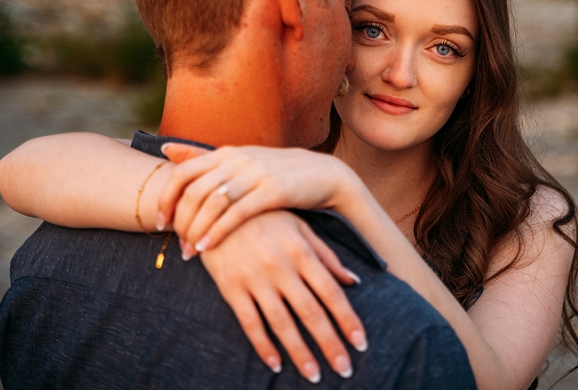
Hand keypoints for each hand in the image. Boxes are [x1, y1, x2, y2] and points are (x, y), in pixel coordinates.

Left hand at [159, 142, 351, 257]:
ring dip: (196, 230)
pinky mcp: (273, 191)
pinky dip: (218, 232)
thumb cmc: (275, 172)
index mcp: (226, 153)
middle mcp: (237, 160)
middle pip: (194, 190)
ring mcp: (255, 174)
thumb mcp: (239, 159)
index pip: (183, 173)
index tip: (161, 223)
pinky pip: (237, 213)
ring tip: (190, 252)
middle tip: (176, 244)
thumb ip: (203, 156)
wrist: (322, 175)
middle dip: (180, 221)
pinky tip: (208, 248)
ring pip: (212, 203)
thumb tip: (165, 148)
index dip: (166, 199)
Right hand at [200, 211, 367, 381]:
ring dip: (300, 353)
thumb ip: (326, 254)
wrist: (215, 205)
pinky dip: (263, 346)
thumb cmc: (265, 215)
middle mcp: (281, 267)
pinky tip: (276, 364)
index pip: (331, 293)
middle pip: (311, 313)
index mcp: (301, 251)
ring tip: (314, 375)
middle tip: (344, 370)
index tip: (361, 343)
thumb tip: (353, 281)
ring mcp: (255, 279)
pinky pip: (249, 323)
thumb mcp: (299, 226)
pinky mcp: (231, 287)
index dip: (348, 320)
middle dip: (330, 344)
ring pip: (282, 324)